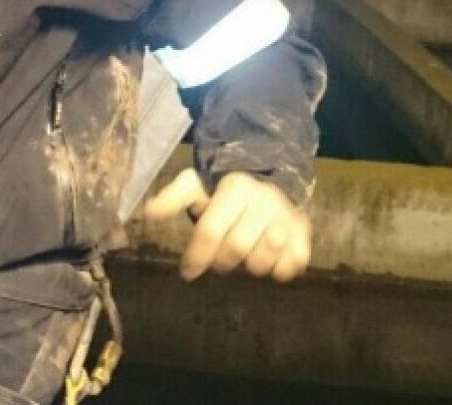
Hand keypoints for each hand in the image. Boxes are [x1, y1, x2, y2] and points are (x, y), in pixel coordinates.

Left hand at [142, 168, 311, 282]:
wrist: (271, 179)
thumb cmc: (225, 192)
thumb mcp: (196, 186)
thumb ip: (173, 198)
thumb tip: (148, 212)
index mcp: (236, 188)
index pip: (211, 230)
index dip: (196, 256)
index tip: (187, 272)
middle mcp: (264, 201)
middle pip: (236, 248)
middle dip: (221, 261)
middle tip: (219, 260)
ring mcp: (287, 218)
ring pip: (263, 260)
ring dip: (249, 265)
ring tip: (244, 255)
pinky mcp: (304, 235)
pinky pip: (291, 266)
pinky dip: (277, 270)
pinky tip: (268, 260)